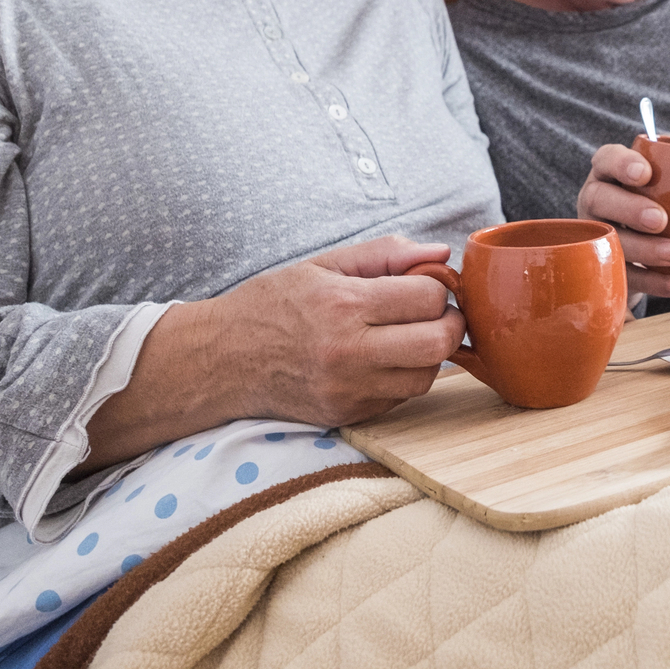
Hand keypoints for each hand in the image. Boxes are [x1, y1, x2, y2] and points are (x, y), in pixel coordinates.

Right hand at [82, 235, 465, 467]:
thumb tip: (441, 254)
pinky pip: (401, 397)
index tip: (424, 286)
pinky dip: (403, 377)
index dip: (436, 288)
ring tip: (405, 336)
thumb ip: (386, 254)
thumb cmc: (274, 304)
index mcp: (342, 305)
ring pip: (427, 376)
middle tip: (434, 314)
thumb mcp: (324, 264)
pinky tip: (382, 359)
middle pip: (438, 343)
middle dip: (448, 324)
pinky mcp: (347, 415)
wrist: (221, 360)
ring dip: (429, 354)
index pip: (427, 298)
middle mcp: (347, 352)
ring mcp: (348, 390)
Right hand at [578, 142, 669, 301]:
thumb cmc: (662, 213)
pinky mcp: (602, 268)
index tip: (645, 174)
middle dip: (631, 208)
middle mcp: (598, 199)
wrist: (638, 257)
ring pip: (608, 239)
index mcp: (614, 173)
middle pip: (601, 198)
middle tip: (661, 220)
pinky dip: (651, 282)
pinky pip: (621, 275)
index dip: (622, 163)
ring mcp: (596, 234)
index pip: (608, 158)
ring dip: (643, 248)